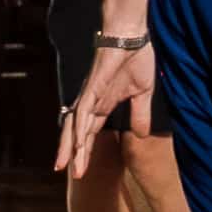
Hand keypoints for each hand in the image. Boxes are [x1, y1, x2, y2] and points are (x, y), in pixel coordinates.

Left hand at [55, 42, 157, 171]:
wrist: (131, 35)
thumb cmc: (136, 59)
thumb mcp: (143, 94)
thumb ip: (140, 114)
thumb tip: (141, 134)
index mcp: (102, 105)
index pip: (90, 133)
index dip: (86, 152)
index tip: (83, 171)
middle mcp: (91, 103)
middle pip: (77, 133)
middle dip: (73, 155)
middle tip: (71, 175)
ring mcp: (89, 95)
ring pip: (75, 126)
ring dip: (72, 147)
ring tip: (68, 167)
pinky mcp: (92, 88)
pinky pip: (84, 112)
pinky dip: (81, 129)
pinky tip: (79, 144)